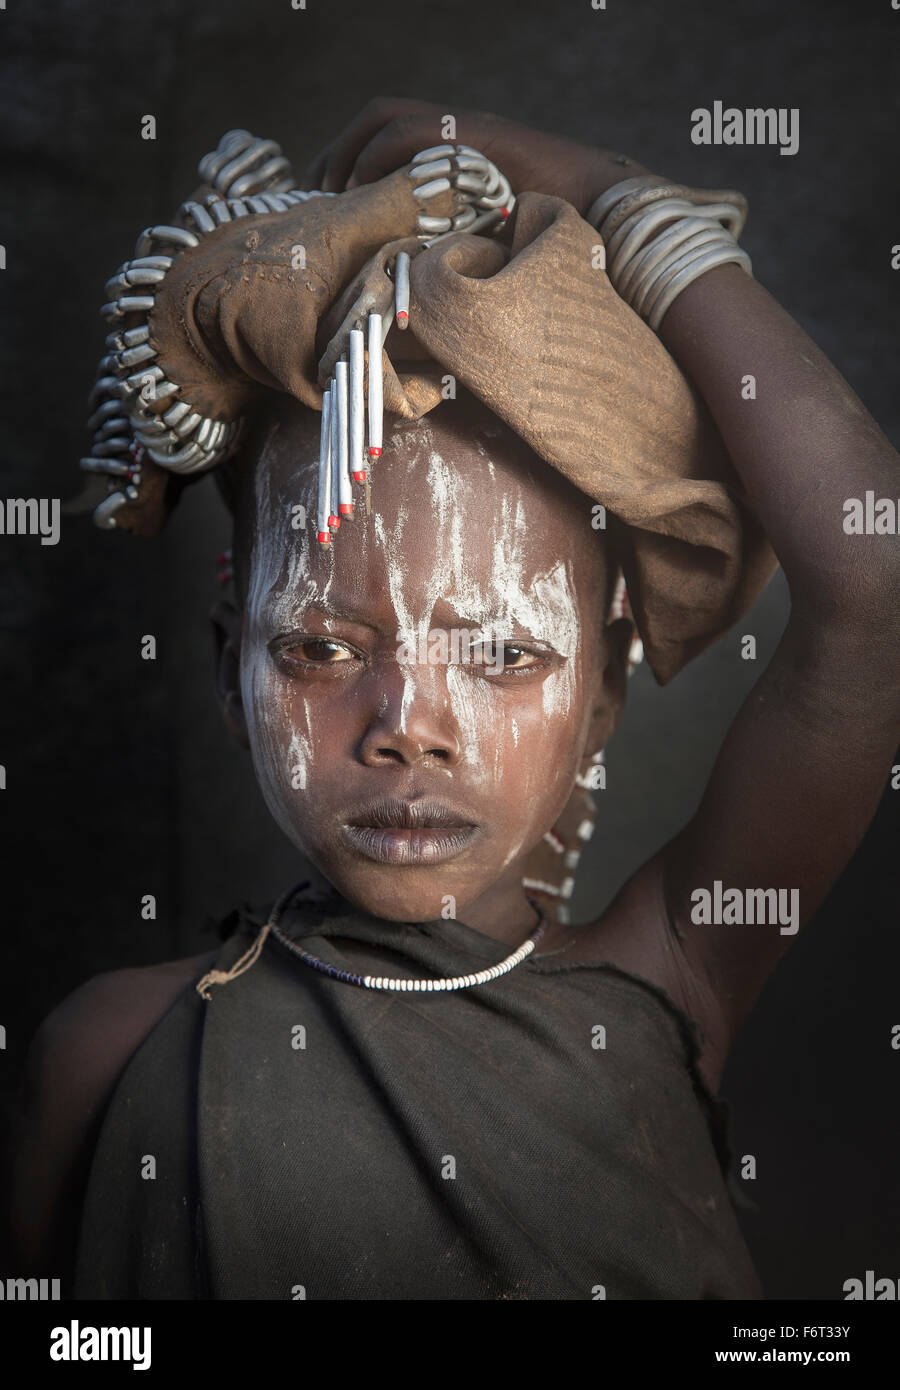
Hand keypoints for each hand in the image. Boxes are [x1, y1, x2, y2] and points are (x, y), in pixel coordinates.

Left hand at [304, 97, 660, 216]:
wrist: (604, 205)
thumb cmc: (552, 234)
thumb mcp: (488, 236)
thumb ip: (452, 240)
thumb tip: (417, 278)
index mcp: (457, 148)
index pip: (386, 133)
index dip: (349, 158)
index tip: (326, 193)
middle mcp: (457, 131)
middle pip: (378, 117)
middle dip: (339, 152)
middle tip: (318, 191)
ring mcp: (466, 130)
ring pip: (386, 119)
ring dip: (352, 153)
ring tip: (335, 195)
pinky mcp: (473, 137)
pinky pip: (409, 135)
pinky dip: (377, 160)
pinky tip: (364, 194)